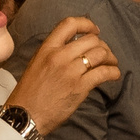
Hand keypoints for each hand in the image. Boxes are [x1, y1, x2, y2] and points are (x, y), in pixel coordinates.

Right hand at [1, 17, 119, 133]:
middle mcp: (59, 56)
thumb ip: (55, 53)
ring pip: (100, 54)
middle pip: (91, 39)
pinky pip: (104, 73)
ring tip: (111, 64)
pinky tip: (114, 75)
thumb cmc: (30, 93)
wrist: (25, 116)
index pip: (69, 24)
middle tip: (105, 54)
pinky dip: (113, 72)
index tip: (95, 30)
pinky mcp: (80, 86)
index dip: (87, 24)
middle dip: (103, 45)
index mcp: (47, 49)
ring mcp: (70, 71)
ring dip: (111, 58)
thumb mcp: (37, 64)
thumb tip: (77, 49)